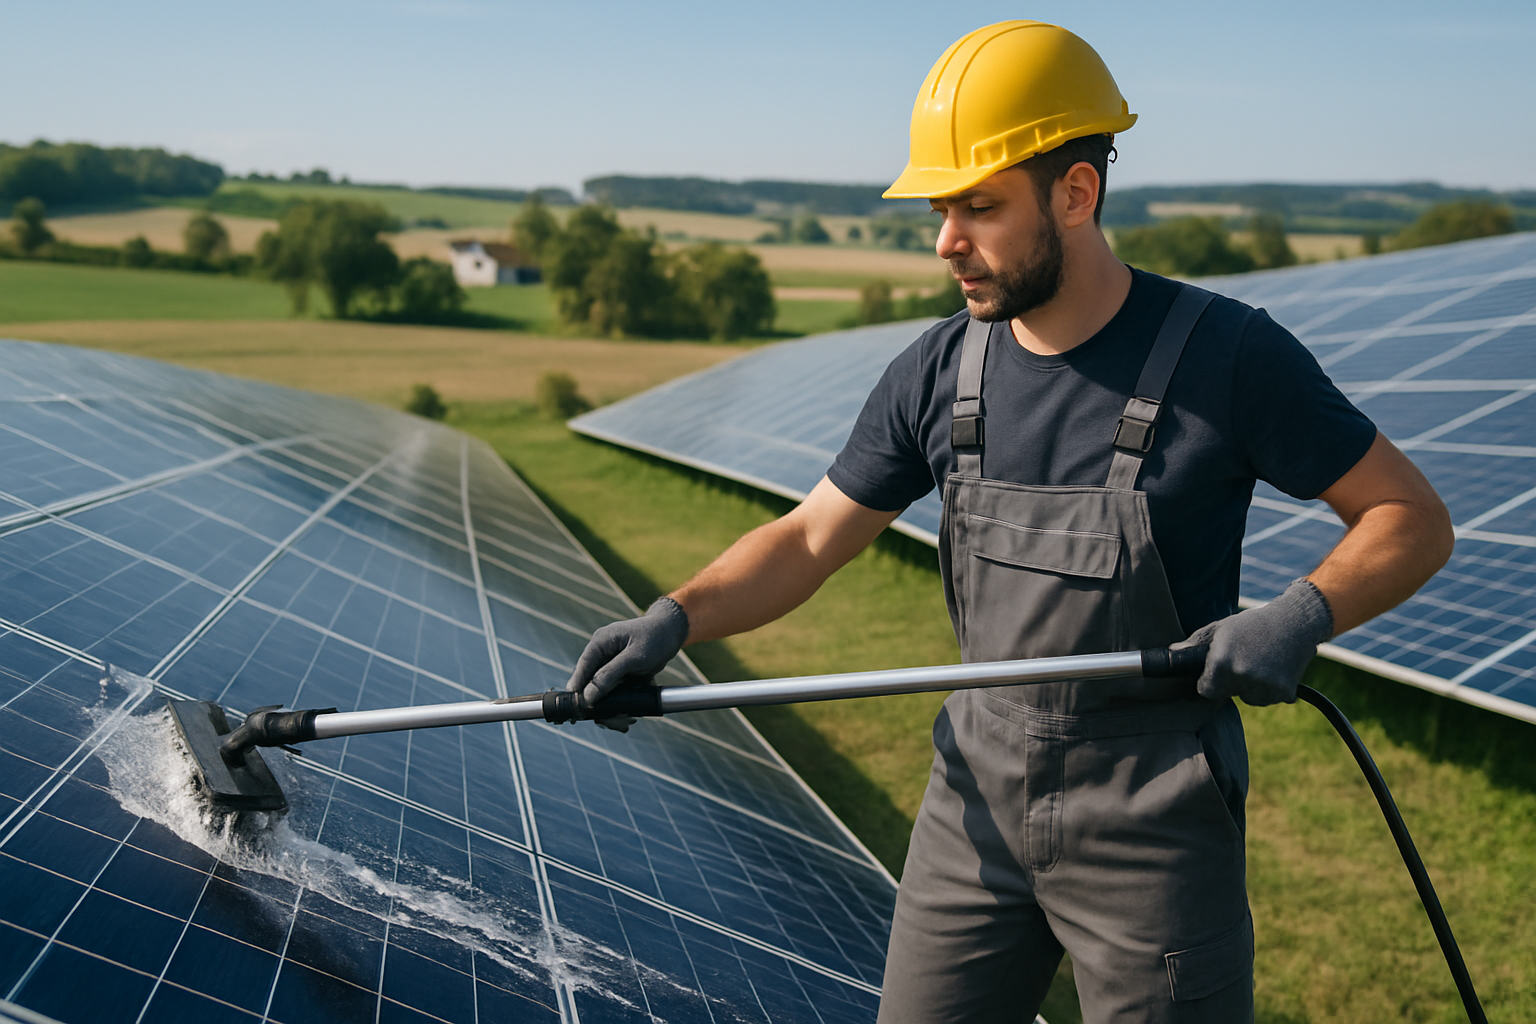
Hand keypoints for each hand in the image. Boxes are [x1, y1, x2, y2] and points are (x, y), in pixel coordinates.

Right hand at [566, 597, 689, 710]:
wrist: (672, 632)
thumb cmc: (655, 638)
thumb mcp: (634, 657)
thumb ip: (610, 674)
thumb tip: (588, 695)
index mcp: (600, 644)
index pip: (582, 669)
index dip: (578, 691)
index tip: (580, 711)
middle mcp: (602, 655)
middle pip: (590, 685)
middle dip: (600, 706)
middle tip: (615, 722)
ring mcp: (610, 666)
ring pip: (602, 693)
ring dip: (612, 709)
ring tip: (625, 722)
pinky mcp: (620, 675)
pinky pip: (615, 693)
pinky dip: (621, 705)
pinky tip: (631, 716)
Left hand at [1175, 579, 1333, 705]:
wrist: (1295, 621)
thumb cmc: (1253, 623)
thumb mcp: (1220, 628)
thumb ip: (1194, 644)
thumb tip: (1172, 652)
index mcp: (1221, 662)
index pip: (1206, 691)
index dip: (1209, 682)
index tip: (1216, 674)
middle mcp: (1241, 676)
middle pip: (1228, 694)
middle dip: (1231, 683)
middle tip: (1244, 660)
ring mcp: (1264, 685)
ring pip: (1250, 698)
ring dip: (1252, 688)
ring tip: (1261, 662)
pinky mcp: (1284, 691)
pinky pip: (1270, 699)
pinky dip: (1271, 689)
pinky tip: (1275, 668)